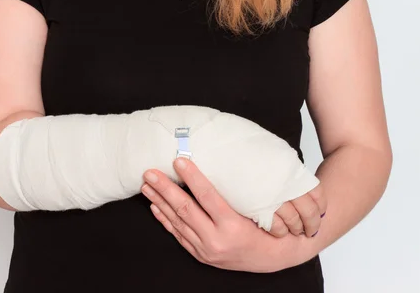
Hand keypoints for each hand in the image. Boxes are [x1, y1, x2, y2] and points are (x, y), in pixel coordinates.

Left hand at [141, 158, 317, 272]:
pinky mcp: (201, 255)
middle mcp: (217, 239)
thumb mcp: (257, 208)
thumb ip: (234, 192)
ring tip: (147, 187)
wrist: (272, 258)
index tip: (178, 160)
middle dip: (165, 189)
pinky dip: (165, 220)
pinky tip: (155, 208)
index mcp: (233, 225)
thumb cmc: (268, 229)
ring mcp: (206, 250)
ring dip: (159, 202)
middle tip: (150, 173)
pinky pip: (178, 235)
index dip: (191, 177)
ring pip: (177, 222)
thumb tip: (213, 166)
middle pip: (185, 209)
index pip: (207, 196)